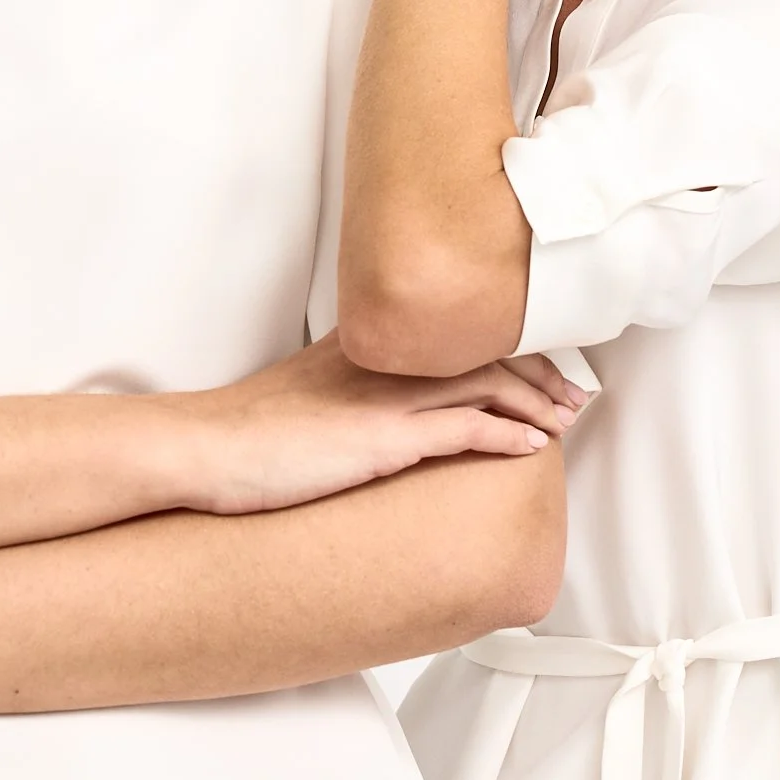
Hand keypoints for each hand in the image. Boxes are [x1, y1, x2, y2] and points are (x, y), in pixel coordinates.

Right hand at [178, 332, 587, 516]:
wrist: (205, 448)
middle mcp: (383, 360)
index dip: (506, 348)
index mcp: (366, 345)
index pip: (452, 332)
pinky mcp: (381, 437)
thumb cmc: (245, 433)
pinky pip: (462, 430)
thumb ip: (344, 391)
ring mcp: (384, 396)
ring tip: (566, 422)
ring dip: (535, 403)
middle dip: (537, 373)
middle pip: (482, 350)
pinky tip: (531, 447)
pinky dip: (504, 435)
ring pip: (484, 384)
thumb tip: (364, 413)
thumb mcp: (303, 395)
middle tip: (574, 397)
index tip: (539, 367)